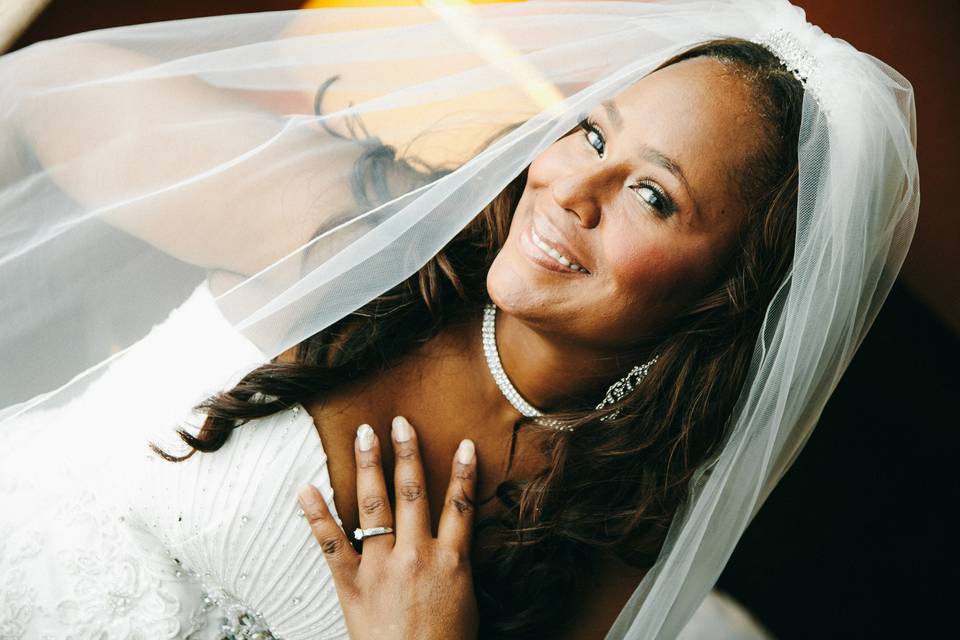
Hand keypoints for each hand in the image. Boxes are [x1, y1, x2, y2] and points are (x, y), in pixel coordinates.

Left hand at [298, 416, 478, 639]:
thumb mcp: (466, 601)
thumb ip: (458, 565)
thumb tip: (456, 540)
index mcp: (451, 560)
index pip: (460, 505)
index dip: (463, 472)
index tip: (464, 443)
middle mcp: (417, 555)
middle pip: (414, 492)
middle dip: (407, 453)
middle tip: (400, 422)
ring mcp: (382, 567)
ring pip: (376, 506)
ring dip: (370, 466)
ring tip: (365, 435)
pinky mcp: (352, 584)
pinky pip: (331, 543)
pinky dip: (317, 514)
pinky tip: (306, 488)